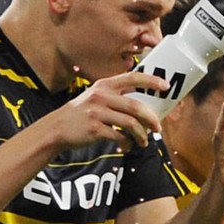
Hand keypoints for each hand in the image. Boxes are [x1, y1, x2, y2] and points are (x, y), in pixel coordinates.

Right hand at [51, 70, 172, 152]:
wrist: (57, 128)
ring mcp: (97, 112)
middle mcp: (101, 96)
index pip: (132, 77)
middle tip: (158, 128)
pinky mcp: (94, 129)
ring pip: (130, 123)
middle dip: (151, 119)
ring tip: (144, 142)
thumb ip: (116, 97)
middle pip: (135, 106)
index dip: (151, 81)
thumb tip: (144, 107)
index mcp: (104, 85)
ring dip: (141, 135)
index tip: (166, 86)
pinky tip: (128, 146)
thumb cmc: (82, 114)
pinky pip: (119, 136)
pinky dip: (127, 143)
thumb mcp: (96, 97)